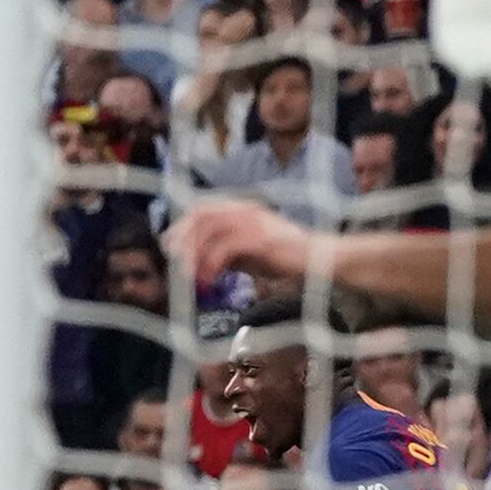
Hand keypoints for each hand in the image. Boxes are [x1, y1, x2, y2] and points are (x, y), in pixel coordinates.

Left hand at [168, 197, 315, 293]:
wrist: (319, 259)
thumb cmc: (284, 255)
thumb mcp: (248, 251)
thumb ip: (224, 251)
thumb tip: (196, 261)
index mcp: (242, 209)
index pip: (202, 209)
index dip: (182, 226)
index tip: (170, 247)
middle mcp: (245, 210)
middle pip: (201, 216)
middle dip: (183, 238)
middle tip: (175, 263)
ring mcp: (254, 223)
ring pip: (210, 230)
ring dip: (194, 254)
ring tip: (190, 275)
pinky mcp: (261, 239)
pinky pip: (226, 248)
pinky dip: (212, 264)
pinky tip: (209, 280)